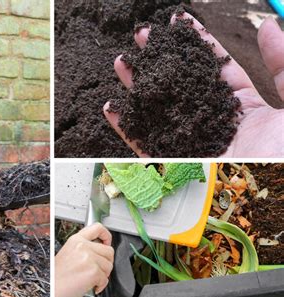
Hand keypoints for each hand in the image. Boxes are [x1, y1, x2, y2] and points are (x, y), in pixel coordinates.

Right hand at [55, 223, 113, 296]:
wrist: (50, 291)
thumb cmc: (56, 278)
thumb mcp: (68, 255)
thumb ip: (83, 249)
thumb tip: (99, 252)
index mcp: (75, 240)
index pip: (97, 228)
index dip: (106, 235)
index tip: (107, 242)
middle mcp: (83, 246)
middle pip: (109, 250)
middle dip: (106, 262)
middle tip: (98, 269)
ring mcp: (89, 258)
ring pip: (109, 266)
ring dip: (103, 275)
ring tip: (91, 279)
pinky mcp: (93, 271)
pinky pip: (106, 279)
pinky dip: (101, 285)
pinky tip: (91, 286)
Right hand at [104, 13, 283, 157]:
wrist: (274, 193)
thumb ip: (282, 64)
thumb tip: (267, 26)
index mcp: (243, 108)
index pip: (214, 68)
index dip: (196, 44)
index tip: (178, 22)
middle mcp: (213, 124)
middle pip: (179, 85)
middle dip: (158, 59)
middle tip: (140, 36)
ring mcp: (192, 145)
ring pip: (157, 111)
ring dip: (136, 87)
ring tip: (121, 62)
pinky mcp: (176, 167)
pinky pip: (145, 146)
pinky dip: (126, 128)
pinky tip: (111, 108)